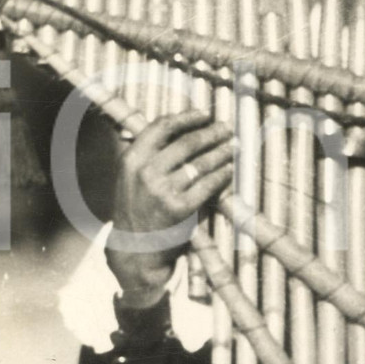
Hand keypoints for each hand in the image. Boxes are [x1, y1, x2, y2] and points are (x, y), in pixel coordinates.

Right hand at [106, 110, 235, 306]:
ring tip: (233, 146)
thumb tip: (183, 127)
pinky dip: (222, 175)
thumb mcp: (131, 177)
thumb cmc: (138, 208)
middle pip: (187, 142)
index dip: (187, 117)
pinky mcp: (180, 209)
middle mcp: (145, 172)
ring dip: (222, 152)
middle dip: (212, 133)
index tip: (205, 114)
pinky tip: (229, 169)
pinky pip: (208, 185)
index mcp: (132, 159)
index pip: (162, 126)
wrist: (135, 249)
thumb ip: (149, 153)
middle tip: (227, 128)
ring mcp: (162, 191)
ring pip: (200, 163)